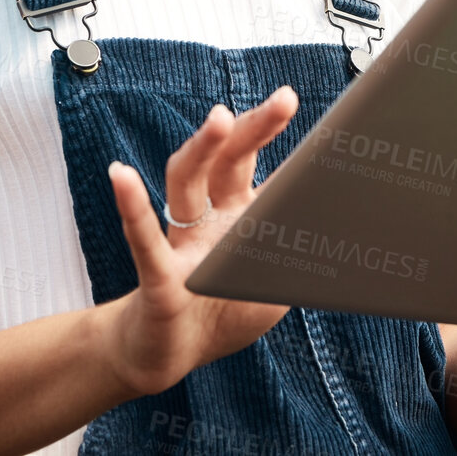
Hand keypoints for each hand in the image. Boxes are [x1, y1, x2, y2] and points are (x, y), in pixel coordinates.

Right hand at [98, 86, 299, 397]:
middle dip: (252, 127)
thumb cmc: (221, 314)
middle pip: (224, 161)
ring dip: (201, 150)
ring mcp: (180, 244)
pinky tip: (122, 175)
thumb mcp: (274, 289)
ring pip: (185, 185)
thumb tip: (334, 232)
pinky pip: (144, 239)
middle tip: (284, 98)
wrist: (168, 358)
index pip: (250, 162)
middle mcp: (206, 219)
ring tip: (219, 119)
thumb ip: (298, 262)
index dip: (268, 131)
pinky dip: (133, 207)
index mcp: (234, 215)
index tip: (290, 98)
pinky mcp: (159, 279)